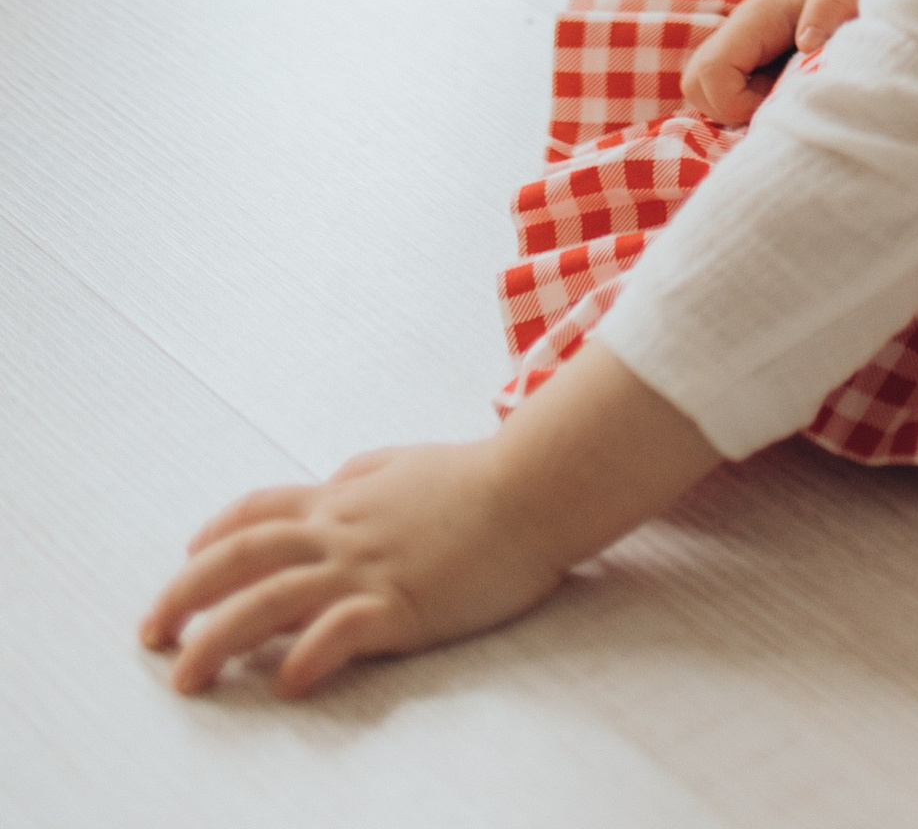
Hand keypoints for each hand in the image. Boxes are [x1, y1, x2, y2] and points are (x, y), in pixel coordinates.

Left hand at [141, 355, 716, 698]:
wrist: (536, 485)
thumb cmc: (481, 477)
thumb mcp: (408, 464)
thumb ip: (365, 477)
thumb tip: (335, 486)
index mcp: (344, 499)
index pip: (258, 513)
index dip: (212, 539)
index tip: (183, 564)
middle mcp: (341, 532)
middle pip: (242, 559)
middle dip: (185, 596)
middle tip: (150, 635)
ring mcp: (368, 567)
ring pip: (271, 599)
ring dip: (219, 638)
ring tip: (186, 678)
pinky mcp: (402, 603)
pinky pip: (342, 631)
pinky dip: (308, 657)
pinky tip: (285, 684)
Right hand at [681, 0, 917, 128]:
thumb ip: (832, 5)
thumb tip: (805, 43)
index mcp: (758, 17)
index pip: (711, 71)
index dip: (735, 103)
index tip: (778, 102)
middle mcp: (743, 30)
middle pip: (697, 83)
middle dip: (730, 109)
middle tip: (781, 106)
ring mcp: (748, 45)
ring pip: (709, 90)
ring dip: (740, 108)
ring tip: (789, 101)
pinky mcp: (758, 58)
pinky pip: (731, 90)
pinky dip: (751, 105)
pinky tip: (791, 98)